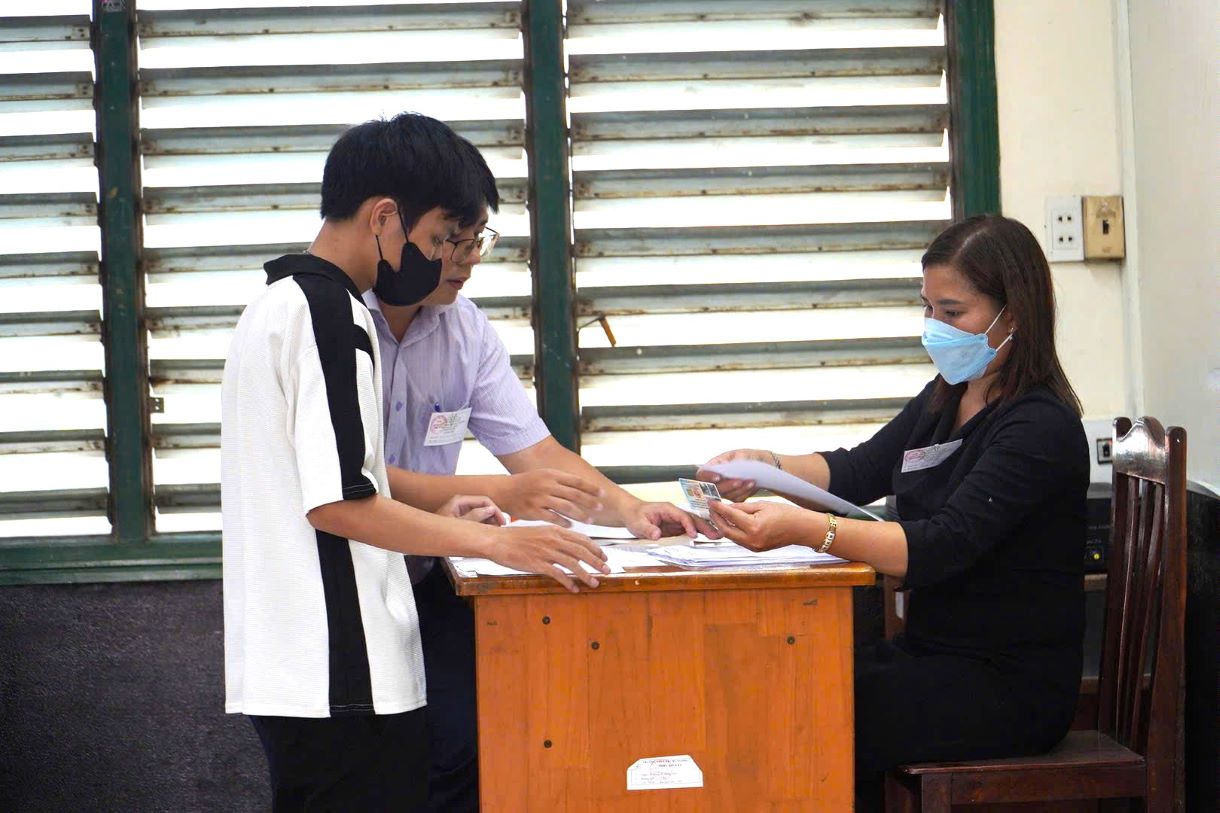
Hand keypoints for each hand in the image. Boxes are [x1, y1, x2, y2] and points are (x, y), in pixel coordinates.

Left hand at [435, 495, 505, 525]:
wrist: (424, 538)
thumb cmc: (437, 531)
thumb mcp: (459, 524)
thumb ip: (476, 517)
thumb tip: (491, 510)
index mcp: (460, 501)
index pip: (484, 500)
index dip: (495, 510)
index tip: (502, 521)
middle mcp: (461, 504)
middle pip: (483, 506)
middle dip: (493, 516)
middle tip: (500, 527)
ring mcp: (460, 511)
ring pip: (480, 513)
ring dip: (488, 522)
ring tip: (494, 532)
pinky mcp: (460, 519)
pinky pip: (475, 519)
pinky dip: (482, 525)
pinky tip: (486, 532)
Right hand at [486, 525, 610, 592]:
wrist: (498, 541)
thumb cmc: (516, 537)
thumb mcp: (539, 531)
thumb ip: (555, 537)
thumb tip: (569, 544)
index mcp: (555, 531)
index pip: (581, 539)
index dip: (595, 549)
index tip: (604, 557)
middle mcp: (553, 540)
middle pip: (582, 551)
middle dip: (597, 562)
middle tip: (607, 571)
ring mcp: (546, 552)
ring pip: (573, 564)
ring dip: (586, 575)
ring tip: (595, 583)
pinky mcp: (537, 563)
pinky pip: (558, 574)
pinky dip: (568, 582)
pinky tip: (574, 589)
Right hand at [501, 468, 602, 525]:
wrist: (505, 491)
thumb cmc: (527, 484)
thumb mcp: (544, 475)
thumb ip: (562, 480)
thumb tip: (582, 485)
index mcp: (552, 475)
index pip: (576, 481)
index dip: (591, 488)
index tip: (603, 494)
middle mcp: (547, 485)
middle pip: (574, 494)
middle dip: (590, 502)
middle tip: (601, 508)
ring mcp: (540, 498)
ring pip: (566, 507)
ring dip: (580, 515)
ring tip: (590, 520)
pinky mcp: (534, 511)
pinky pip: (553, 518)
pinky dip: (564, 522)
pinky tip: (571, 526)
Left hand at [621, 500, 722, 540]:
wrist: (631, 514)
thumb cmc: (634, 515)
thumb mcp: (637, 523)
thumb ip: (647, 529)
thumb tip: (657, 535)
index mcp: (667, 509)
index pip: (682, 516)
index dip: (689, 525)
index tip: (694, 534)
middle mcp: (675, 514)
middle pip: (692, 519)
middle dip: (704, 526)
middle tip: (716, 534)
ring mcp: (676, 522)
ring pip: (694, 525)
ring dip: (705, 530)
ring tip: (718, 536)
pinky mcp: (675, 529)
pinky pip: (689, 531)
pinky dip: (699, 535)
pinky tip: (708, 539)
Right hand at [696, 448, 775, 501]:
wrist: (760, 465)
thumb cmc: (747, 457)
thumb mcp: (742, 453)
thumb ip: (735, 458)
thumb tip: (727, 465)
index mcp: (712, 467)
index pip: (702, 474)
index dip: (708, 477)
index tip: (718, 476)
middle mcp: (715, 481)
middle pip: (715, 488)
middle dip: (728, 485)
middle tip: (739, 480)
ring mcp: (724, 491)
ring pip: (727, 495)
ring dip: (739, 489)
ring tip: (751, 481)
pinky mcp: (734, 497)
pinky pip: (737, 499)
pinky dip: (745, 492)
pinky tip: (752, 485)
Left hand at [707, 500, 817, 551]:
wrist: (800, 529)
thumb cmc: (785, 513)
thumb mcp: (762, 505)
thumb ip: (743, 507)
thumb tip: (727, 506)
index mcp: (754, 527)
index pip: (730, 516)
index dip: (719, 508)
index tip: (711, 502)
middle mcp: (752, 540)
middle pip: (726, 530)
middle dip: (716, 519)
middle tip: (711, 509)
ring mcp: (753, 547)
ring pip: (731, 536)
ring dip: (723, 526)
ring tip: (718, 515)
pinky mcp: (755, 549)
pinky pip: (739, 540)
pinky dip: (732, 531)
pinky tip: (730, 522)